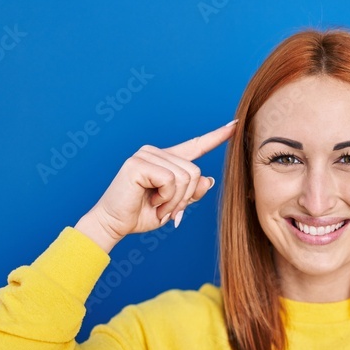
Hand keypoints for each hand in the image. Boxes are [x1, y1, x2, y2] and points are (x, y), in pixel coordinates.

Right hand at [77, 120, 235, 251]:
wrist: (114, 224)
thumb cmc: (141, 214)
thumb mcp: (175, 205)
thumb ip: (191, 192)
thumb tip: (208, 180)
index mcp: (166, 160)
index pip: (196, 146)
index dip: (216, 137)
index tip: (235, 125)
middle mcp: (156, 152)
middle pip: (195, 171)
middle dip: (185, 198)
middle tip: (166, 209)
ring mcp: (146, 154)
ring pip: (185, 177)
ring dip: (174, 200)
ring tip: (157, 206)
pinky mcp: (138, 163)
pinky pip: (171, 181)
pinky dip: (165, 198)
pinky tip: (151, 201)